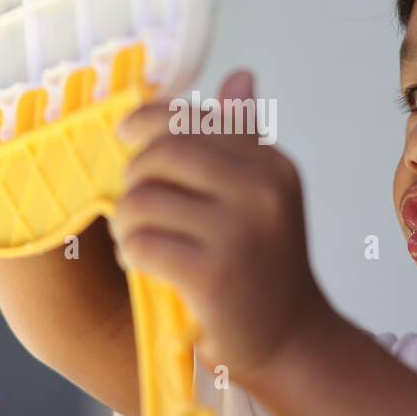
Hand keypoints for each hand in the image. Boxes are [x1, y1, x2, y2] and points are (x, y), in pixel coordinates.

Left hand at [110, 70, 329, 381]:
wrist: (290, 340)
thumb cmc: (264, 265)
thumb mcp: (263, 196)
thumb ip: (242, 139)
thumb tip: (240, 75)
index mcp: (270, 165)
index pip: (193, 120)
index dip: (148, 121)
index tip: (126, 135)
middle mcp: (262, 191)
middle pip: (162, 153)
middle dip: (134, 179)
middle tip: (137, 208)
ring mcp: (239, 232)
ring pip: (143, 200)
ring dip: (127, 223)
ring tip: (140, 241)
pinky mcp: (213, 274)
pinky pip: (142, 242)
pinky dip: (133, 253)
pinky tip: (146, 264)